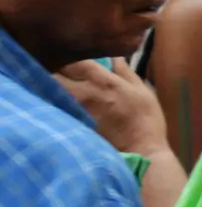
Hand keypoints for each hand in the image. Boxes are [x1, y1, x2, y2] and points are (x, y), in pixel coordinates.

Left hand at [56, 57, 172, 158]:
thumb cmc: (146, 119)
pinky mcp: (71, 124)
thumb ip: (125, 72)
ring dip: (50, 87)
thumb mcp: (142, 90)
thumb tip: (114, 56)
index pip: (77, 61)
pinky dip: (52, 103)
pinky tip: (57, 103)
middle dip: (54, 71)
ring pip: (51, 92)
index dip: (69, 56)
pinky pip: (55, 108)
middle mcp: (85, 93)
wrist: (141, 150)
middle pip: (56, 76)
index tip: (70, 57)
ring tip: (54, 87)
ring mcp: (76, 110)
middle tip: (57, 71)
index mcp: (105, 81)